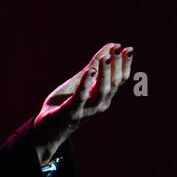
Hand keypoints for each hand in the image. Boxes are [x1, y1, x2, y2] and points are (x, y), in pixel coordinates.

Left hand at [31, 43, 133, 162]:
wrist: (47, 131)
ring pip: (101, 91)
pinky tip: (90, 70)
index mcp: (103, 97)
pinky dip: (86, 83)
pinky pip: (80, 97)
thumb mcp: (81, 80)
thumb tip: (112, 45)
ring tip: (106, 57)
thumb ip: (94, 64)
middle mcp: (99, 104)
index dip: (125, 65)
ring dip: (105, 74)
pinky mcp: (71, 112)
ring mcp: (86, 110)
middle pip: (113, 84)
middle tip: (119, 49)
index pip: (120, 80)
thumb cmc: (66, 103)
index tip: (129, 49)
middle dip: (117, 66)